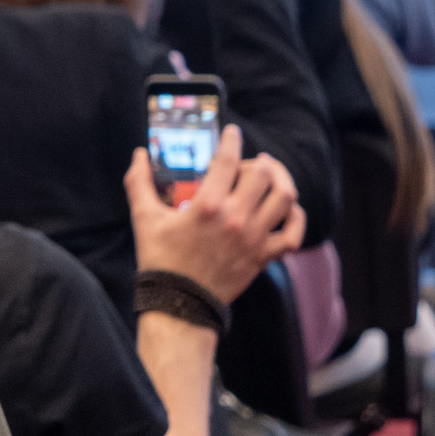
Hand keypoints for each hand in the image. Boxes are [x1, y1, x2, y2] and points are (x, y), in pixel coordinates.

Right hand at [124, 126, 304, 303]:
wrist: (179, 302)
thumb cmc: (160, 259)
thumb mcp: (144, 218)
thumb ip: (139, 183)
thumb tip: (139, 155)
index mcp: (206, 205)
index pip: (227, 160)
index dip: (231, 140)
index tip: (232, 133)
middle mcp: (235, 218)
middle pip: (263, 174)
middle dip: (257, 162)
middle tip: (248, 164)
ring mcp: (254, 237)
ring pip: (284, 197)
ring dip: (281, 180)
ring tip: (271, 177)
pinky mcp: (264, 255)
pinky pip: (294, 233)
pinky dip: (295, 217)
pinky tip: (286, 209)